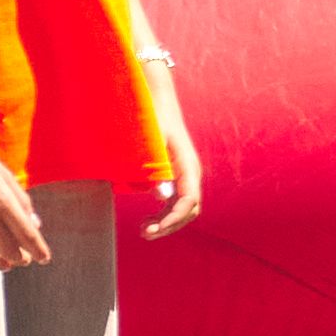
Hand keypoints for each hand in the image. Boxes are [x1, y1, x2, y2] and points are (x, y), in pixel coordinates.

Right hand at [0, 138, 46, 272]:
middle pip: (8, 249)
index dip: (38, 251)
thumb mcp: (6, 177)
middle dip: (20, 258)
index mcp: (5, 202)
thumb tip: (36, 226)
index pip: (28, 235)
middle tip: (24, 260)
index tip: (45, 260)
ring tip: (5, 265)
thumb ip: (22, 202)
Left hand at [143, 79, 205, 239]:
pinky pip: (175, 201)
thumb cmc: (150, 120)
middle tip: (145, 232)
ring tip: (144, 229)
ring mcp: (183, 176)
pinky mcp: (174, 176)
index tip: (155, 228)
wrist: (155, 102)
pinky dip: (164, 213)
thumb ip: (156, 169)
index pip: (189, 200)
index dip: (174, 217)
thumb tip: (161, 196)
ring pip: (183, 208)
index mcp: (188, 166)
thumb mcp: (150, 143)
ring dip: (167, 222)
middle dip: (170, 224)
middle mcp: (190, 174)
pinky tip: (148, 218)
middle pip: (189, 209)